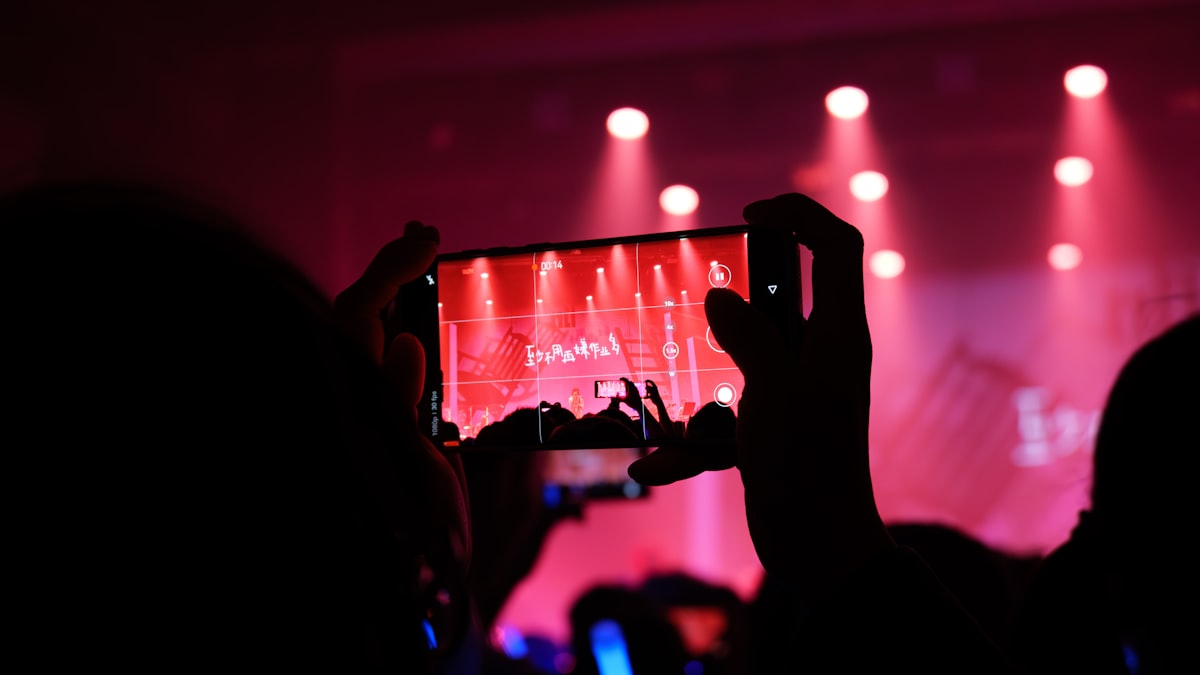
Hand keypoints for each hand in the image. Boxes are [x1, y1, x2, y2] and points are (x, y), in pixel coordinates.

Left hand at [332, 221, 472, 621]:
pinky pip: (384, 371)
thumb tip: (399, 342)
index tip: (427, 239)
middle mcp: (350, 403)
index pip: (358, 319)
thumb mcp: (417, 475)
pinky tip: (422, 326)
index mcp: (353, 405)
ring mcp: (365, 417)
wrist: (411, 594)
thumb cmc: (417, 542)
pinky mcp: (382, 433)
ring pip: (367, 344)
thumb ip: (399, 407)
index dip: (390, 271)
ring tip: (422, 263)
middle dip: (388, 274)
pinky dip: (401, 337)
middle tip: (424, 236)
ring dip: (394, 301)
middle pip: (355, 321)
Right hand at [629, 194, 893, 599]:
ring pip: (742, 360)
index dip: (801, 216)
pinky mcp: (770, 430)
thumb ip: (750, 336)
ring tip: (663, 388)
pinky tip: (655, 466)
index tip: (751, 213)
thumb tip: (721, 298)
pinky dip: (690, 442)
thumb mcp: (775, 390)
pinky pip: (724, 420)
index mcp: (837, 335)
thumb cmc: (807, 465)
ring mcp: (794, 394)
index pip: (835, 248)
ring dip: (703, 376)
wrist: (818, 551)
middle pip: (780, 299)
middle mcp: (819, 357)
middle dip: (735, 297)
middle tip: (694, 293)